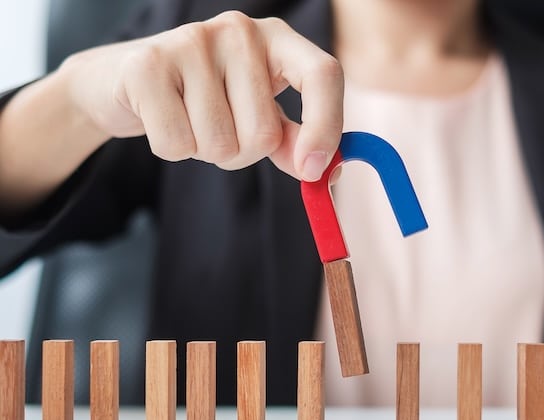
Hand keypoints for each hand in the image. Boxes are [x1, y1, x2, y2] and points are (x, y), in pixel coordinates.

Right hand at [62, 11, 343, 180]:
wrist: (125, 80)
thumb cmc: (204, 99)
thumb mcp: (257, 113)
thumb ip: (291, 140)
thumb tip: (321, 170)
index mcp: (277, 39)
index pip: (323, 75)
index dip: (326, 127)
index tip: (311, 171)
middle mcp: (239, 30)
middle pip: (263, 133)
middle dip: (241, 153)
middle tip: (220, 131)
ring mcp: (192, 41)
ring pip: (220, 144)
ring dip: (205, 152)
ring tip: (189, 121)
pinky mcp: (148, 64)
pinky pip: (177, 144)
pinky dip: (172, 149)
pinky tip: (161, 119)